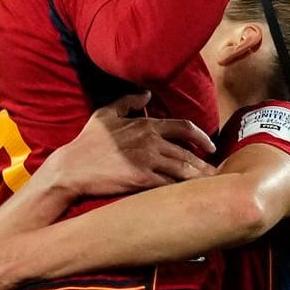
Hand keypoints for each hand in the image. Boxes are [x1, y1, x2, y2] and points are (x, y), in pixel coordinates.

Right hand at [43, 91, 214, 196]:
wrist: (72, 169)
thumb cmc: (87, 142)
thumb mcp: (106, 114)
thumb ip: (128, 101)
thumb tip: (146, 94)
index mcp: (146, 125)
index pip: (184, 128)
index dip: (202, 137)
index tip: (211, 147)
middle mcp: (150, 141)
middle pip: (187, 152)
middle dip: (204, 163)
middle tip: (217, 172)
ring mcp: (147, 160)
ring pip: (182, 169)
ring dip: (198, 177)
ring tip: (210, 186)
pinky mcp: (141, 179)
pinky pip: (169, 184)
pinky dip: (181, 189)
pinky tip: (190, 195)